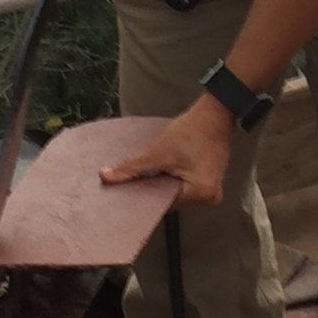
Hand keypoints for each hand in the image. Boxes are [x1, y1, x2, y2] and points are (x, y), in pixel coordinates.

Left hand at [101, 97, 232, 206]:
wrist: (213, 115)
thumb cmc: (189, 132)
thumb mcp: (158, 152)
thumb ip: (132, 168)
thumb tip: (105, 177)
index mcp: (200, 194)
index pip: (163, 202)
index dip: (144, 194)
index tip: (125, 190)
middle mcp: (209, 199)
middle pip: (170, 200)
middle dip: (153, 189)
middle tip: (133, 179)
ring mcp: (211, 193)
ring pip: (176, 194)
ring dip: (162, 184)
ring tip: (149, 173)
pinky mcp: (208, 184)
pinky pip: (184, 188)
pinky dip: (172, 180)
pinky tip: (162, 171)